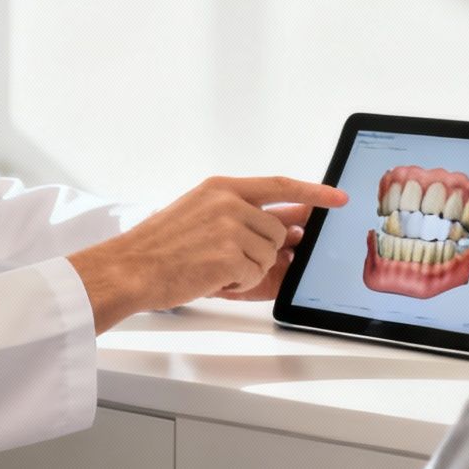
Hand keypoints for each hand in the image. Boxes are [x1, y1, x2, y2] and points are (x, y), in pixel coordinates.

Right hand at [70, 177, 344, 331]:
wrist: (130, 268)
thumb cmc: (160, 247)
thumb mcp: (200, 215)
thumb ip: (243, 216)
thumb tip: (291, 228)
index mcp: (221, 187)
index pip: (279, 184)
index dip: (313, 191)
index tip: (338, 196)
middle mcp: (228, 202)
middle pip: (277, 231)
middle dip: (261, 251)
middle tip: (225, 259)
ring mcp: (230, 227)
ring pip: (269, 255)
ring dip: (247, 269)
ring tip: (212, 267)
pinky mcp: (230, 254)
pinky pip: (255, 275)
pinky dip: (237, 284)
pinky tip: (210, 278)